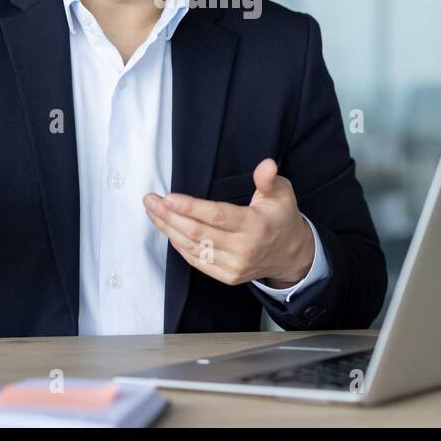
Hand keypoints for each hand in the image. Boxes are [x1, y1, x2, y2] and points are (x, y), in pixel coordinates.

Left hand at [143, 158, 314, 287]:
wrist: (291, 254)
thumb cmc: (281, 217)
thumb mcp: (282, 193)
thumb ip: (268, 180)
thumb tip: (266, 165)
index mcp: (255, 225)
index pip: (217, 216)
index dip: (190, 208)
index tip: (168, 197)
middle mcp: (243, 249)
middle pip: (198, 232)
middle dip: (169, 216)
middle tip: (150, 200)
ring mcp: (234, 266)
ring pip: (193, 247)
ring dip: (168, 229)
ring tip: (152, 212)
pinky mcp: (228, 276)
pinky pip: (197, 261)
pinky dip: (179, 245)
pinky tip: (168, 230)